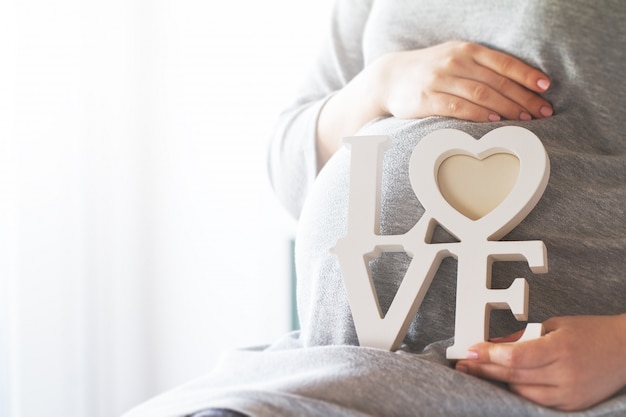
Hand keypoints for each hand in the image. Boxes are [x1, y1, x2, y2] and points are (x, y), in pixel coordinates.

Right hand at [316, 41, 552, 168]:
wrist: (389, 77)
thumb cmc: (429, 71)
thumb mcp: (454, 59)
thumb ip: (481, 67)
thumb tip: (515, 84)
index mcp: (466, 50)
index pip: (504, 62)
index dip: (527, 75)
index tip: (546, 87)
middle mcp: (455, 62)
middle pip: (497, 81)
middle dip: (524, 97)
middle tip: (543, 112)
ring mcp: (440, 80)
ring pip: (481, 94)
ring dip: (507, 108)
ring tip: (525, 119)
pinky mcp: (427, 99)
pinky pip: (458, 107)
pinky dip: (478, 114)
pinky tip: (494, 120)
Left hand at [455, 315, 625, 410]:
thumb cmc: (591, 333)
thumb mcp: (554, 325)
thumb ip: (522, 336)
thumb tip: (493, 344)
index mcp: (559, 348)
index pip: (514, 357)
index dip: (488, 355)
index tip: (470, 350)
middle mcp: (564, 374)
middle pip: (512, 376)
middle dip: (484, 369)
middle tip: (464, 364)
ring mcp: (568, 394)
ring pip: (521, 392)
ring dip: (499, 382)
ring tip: (481, 372)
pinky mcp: (571, 406)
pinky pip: (536, 402)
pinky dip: (519, 392)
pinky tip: (506, 384)